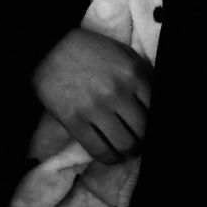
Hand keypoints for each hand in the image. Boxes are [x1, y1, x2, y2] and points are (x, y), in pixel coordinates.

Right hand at [32, 29, 151, 165]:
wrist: (49, 48)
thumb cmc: (90, 51)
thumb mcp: (125, 54)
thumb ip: (144, 76)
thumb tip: (158, 101)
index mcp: (134, 74)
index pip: (157, 108)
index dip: (157, 123)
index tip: (153, 127)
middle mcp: (118, 92)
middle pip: (143, 130)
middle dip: (145, 139)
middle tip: (141, 140)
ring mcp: (96, 108)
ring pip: (125, 144)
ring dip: (130, 151)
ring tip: (128, 149)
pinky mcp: (75, 121)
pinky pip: (99, 149)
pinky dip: (110, 158)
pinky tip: (112, 156)